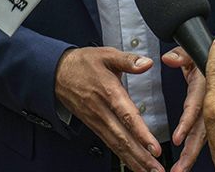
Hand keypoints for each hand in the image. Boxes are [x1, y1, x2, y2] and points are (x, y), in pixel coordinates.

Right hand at [54, 46, 164, 171]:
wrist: (57, 73)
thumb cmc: (82, 63)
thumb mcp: (106, 54)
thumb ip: (128, 60)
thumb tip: (146, 62)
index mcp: (108, 92)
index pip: (127, 116)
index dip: (141, 133)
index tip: (154, 147)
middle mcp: (102, 111)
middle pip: (123, 138)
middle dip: (142, 157)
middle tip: (157, 170)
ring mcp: (97, 121)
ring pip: (117, 145)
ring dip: (135, 161)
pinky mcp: (95, 126)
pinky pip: (111, 144)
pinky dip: (124, 157)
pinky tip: (135, 165)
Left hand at [162, 47, 206, 171]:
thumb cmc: (206, 57)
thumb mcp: (193, 51)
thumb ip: (181, 55)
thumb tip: (169, 59)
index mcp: (207, 87)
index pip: (196, 107)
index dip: (187, 123)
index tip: (178, 138)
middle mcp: (212, 102)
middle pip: (202, 130)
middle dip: (191, 151)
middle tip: (179, 168)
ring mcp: (214, 112)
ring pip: (205, 137)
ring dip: (192, 155)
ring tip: (180, 170)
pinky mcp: (213, 118)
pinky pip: (206, 135)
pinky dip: (196, 150)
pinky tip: (187, 162)